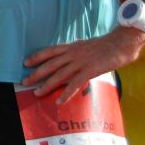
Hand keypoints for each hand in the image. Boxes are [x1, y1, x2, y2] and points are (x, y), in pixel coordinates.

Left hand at [23, 27, 144, 104]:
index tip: (26, 62)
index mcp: (71, 46)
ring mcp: (80, 62)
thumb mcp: (86, 46)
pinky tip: (59, 101)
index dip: (36, 56)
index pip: (49, 51)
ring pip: (59, 75)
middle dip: (36, 73)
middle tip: (24, 81)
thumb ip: (76, 52)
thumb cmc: (106, 45)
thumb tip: (68, 60)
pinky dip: (66, 93)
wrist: (121, 43)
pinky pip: (74, 84)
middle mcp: (73, 53)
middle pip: (50, 64)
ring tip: (37, 93)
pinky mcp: (89, 71)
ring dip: (47, 85)